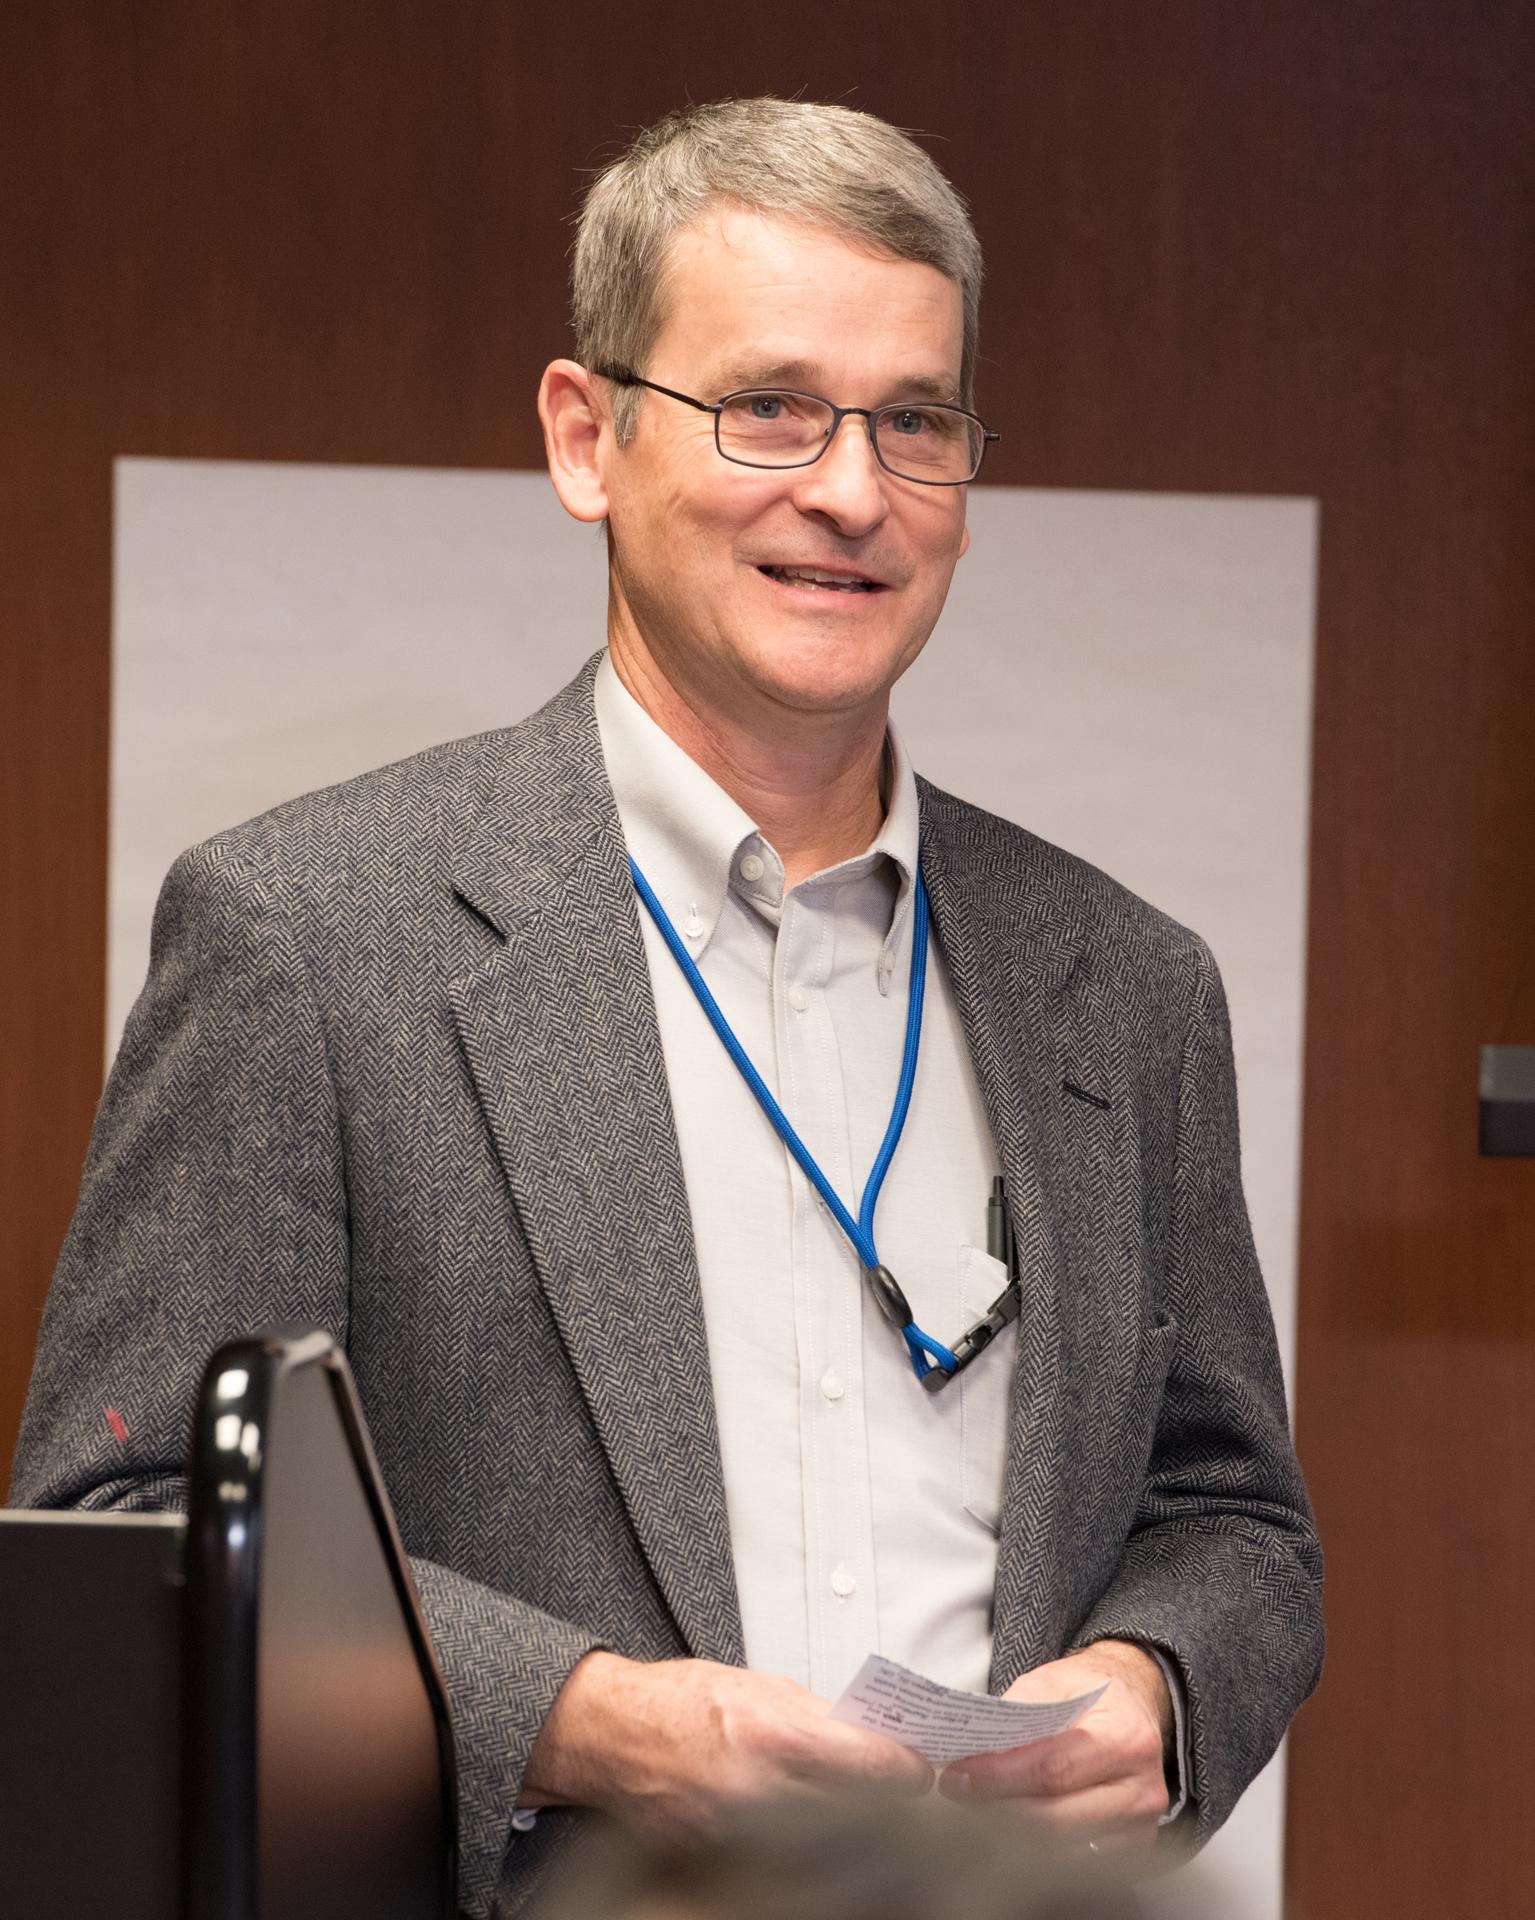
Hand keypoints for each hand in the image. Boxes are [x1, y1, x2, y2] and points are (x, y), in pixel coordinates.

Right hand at [521, 1651, 934, 1842]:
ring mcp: (733, 1829)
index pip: (862, 1762)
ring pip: (816, 1834)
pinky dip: (796, 1839)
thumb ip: (814, 1716)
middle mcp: (753, 1786)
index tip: (920, 1769)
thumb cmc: (680, 1700)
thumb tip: (870, 1736)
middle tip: (895, 1790)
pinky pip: (774, 1852)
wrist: (610, 1731)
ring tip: (851, 1807)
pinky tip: (802, 1826)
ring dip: (839, 1820)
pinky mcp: (713, 1855)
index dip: (902, 1769)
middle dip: (876, 1797)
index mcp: (769, 1733)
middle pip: (848, 1806)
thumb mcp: (755, 1686)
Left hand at [938, 1640, 1171, 1851]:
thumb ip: (1019, 1715)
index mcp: (1125, 1739)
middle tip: (960, 1794)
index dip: (1001, 1778)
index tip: (960, 1777)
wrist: (1133, 1708)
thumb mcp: (1054, 1681)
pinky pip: (1077, 1860)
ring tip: (981, 1805)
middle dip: (999, 1809)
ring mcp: (1141, 1826)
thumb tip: (976, 1754)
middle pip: (1057, 1819)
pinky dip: (1039, 1846)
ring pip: (1063, 1848)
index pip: (1054, 1770)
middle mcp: (1140, 1789)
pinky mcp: (1132, 1848)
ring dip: (1014, 1831)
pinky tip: (1014, 1822)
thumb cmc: (1091, 1694)